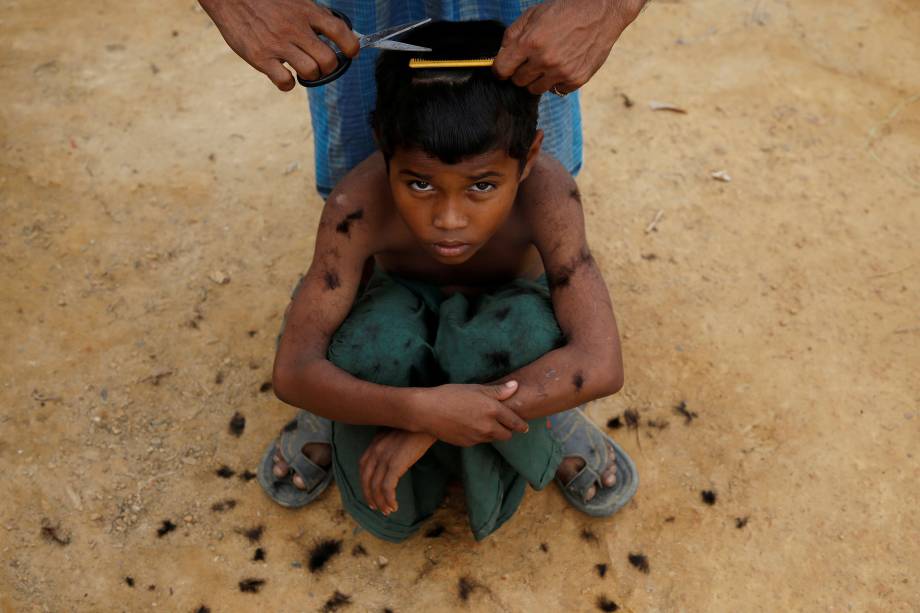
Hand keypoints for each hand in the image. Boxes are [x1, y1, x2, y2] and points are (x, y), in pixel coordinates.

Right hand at [199, 0, 359, 90]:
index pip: (340, 32)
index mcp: (306, 12)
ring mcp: (277, 44)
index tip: (350, 53)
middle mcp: (294, 28)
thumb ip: (315, 16)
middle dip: (328, 67)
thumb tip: (338, 34)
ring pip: (310, 72)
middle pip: (328, 60)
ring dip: (310, 75)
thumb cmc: (266, 0)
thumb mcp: (295, 0)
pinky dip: (287, 83)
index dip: (351, 46)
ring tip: (301, 68)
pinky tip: (282, 74)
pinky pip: (285, 82)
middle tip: (320, 64)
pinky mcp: (260, 57)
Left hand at [359, 429, 436, 515]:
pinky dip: (389, 499)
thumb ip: (391, 444)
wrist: (426, 419)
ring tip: (387, 511)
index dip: (365, 482)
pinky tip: (394, 506)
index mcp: (375, 443)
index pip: (363, 466)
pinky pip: (387, 487)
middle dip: (369, 495)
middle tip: (376, 507)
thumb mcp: (398, 433)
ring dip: (380, 501)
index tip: (371, 493)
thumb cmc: (417, 426)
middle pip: (366, 478)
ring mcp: (384, 457)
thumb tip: (395, 456)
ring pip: (375, 486)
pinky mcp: (395, 464)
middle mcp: (376, 450)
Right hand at [412, 381, 528, 446]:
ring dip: (493, 433)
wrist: (427, 411)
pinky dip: (479, 435)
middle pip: (507, 435)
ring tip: (484, 423)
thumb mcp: (475, 388)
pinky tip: (469, 426)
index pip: (515, 422)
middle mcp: (488, 426)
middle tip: (503, 423)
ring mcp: (477, 437)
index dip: (521, 425)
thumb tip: (515, 386)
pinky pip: (479, 441)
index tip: (524, 426)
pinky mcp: (467, 444)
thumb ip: (497, 391)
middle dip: (507, 430)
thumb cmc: (450, 394)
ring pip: (493, 439)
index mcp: (493, 410)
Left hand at [493, 0, 645, 94]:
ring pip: (535, 89)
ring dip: (538, 79)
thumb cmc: (564, 10)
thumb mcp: (533, 14)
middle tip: (531, 60)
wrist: (601, 11)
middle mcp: (545, 59)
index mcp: (530, 41)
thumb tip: (499, 56)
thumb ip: (512, 36)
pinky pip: (556, 90)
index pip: (502, 69)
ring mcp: (562, 72)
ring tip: (548, 62)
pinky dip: (557, 81)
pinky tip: (563, 65)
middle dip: (521, 72)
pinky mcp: (577, 79)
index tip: (504, 69)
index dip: (500, 70)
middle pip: (518, 81)